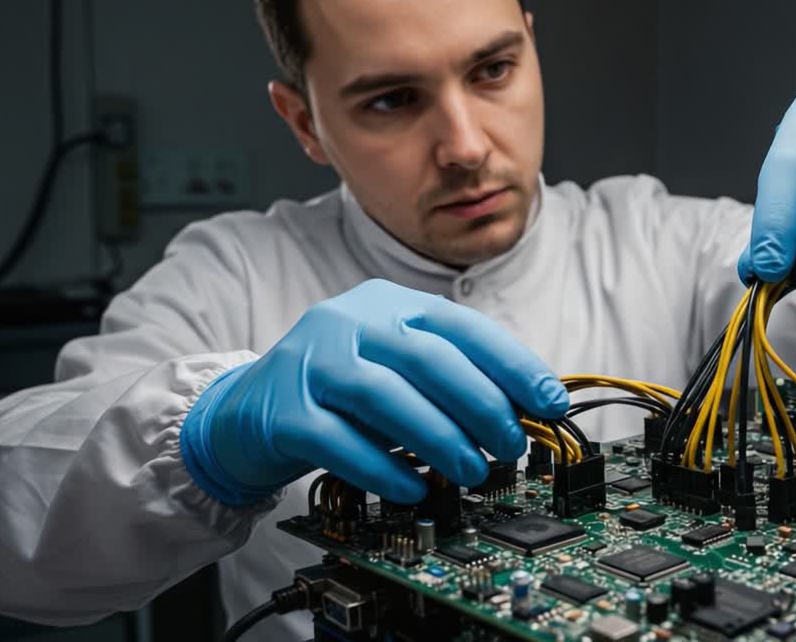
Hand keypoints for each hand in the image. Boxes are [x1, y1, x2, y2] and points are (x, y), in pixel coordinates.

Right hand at [180, 279, 568, 505]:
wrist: (245, 412)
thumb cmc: (339, 393)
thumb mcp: (397, 370)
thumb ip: (449, 380)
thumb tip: (522, 412)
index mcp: (390, 305)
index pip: (464, 327)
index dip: (513, 365)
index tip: (550, 402)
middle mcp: (350, 323)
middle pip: (428, 358)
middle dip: (481, 406)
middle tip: (512, 445)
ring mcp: (312, 363)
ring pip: (386, 396)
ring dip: (439, 439)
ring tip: (472, 471)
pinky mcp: (284, 411)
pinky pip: (340, 441)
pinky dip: (383, 468)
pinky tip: (412, 489)